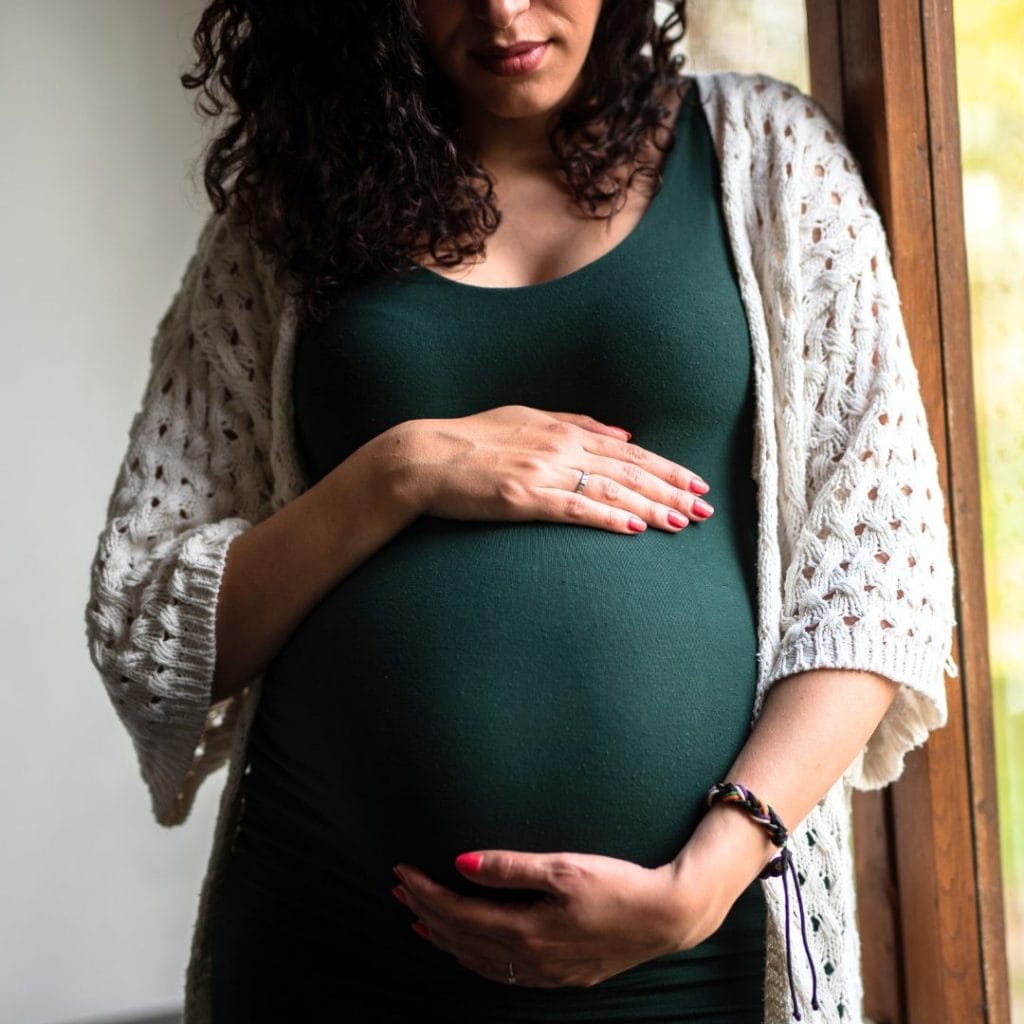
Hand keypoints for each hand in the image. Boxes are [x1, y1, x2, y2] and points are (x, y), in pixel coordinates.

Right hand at [390, 405, 712, 534]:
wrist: (424, 457)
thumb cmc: (471, 438)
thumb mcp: (526, 419)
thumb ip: (576, 424)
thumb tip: (623, 435)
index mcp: (563, 431)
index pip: (629, 452)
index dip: (667, 468)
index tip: (696, 482)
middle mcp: (560, 448)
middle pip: (629, 471)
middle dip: (671, 490)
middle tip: (706, 508)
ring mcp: (542, 473)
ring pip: (610, 490)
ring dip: (651, 506)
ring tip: (683, 522)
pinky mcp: (522, 498)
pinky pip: (574, 509)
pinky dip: (607, 517)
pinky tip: (634, 528)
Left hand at [391, 849, 724, 988]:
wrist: (666, 917)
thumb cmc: (618, 884)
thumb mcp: (564, 867)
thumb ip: (509, 867)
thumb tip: (460, 862)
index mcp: (526, 929)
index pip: (459, 912)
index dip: (426, 892)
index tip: (401, 871)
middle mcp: (529, 958)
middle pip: (462, 937)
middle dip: (425, 911)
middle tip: (396, 890)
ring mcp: (545, 972)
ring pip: (478, 958)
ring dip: (445, 937)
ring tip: (418, 920)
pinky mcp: (560, 976)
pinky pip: (503, 973)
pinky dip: (475, 960)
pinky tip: (466, 952)